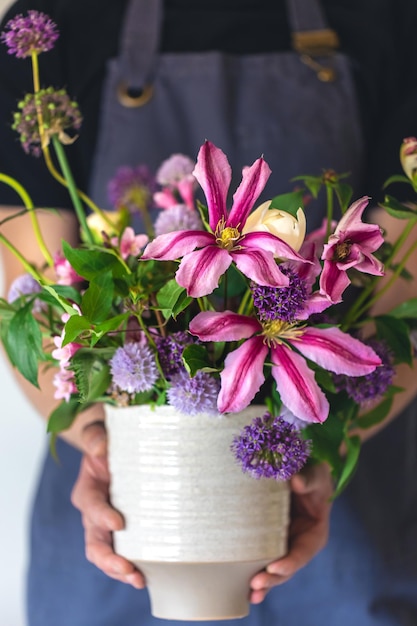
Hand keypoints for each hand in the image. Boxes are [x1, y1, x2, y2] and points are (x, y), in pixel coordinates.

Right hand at [70, 422, 144, 587]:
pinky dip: (133, 565)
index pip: (90, 505)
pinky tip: (147, 574)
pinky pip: (126, 551)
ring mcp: (109, 524)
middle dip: (108, 558)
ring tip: (138, 579)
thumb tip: (100, 448)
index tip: (118, 522)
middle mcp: (95, 512)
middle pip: (94, 541)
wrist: (120, 447)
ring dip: (120, 570)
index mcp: (88, 489)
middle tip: (126, 567)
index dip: (101, 516)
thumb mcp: (100, 431)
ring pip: (107, 554)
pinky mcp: (127, 530)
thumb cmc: (110, 439)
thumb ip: (96, 436)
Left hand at [250, 462, 332, 603]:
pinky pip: (260, 556)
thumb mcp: (317, 476)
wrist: (300, 471)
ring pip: (273, 567)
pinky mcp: (268, 539)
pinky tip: (241, 583)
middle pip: (286, 566)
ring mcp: (283, 543)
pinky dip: (252, 569)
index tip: (274, 567)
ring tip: (250, 593)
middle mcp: (298, 543)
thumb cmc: (313, 475)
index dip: (290, 562)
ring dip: (263, 582)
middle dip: (272, 578)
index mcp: (314, 533)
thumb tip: (297, 482)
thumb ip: (309, 479)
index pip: (303, 553)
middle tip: (256, 584)